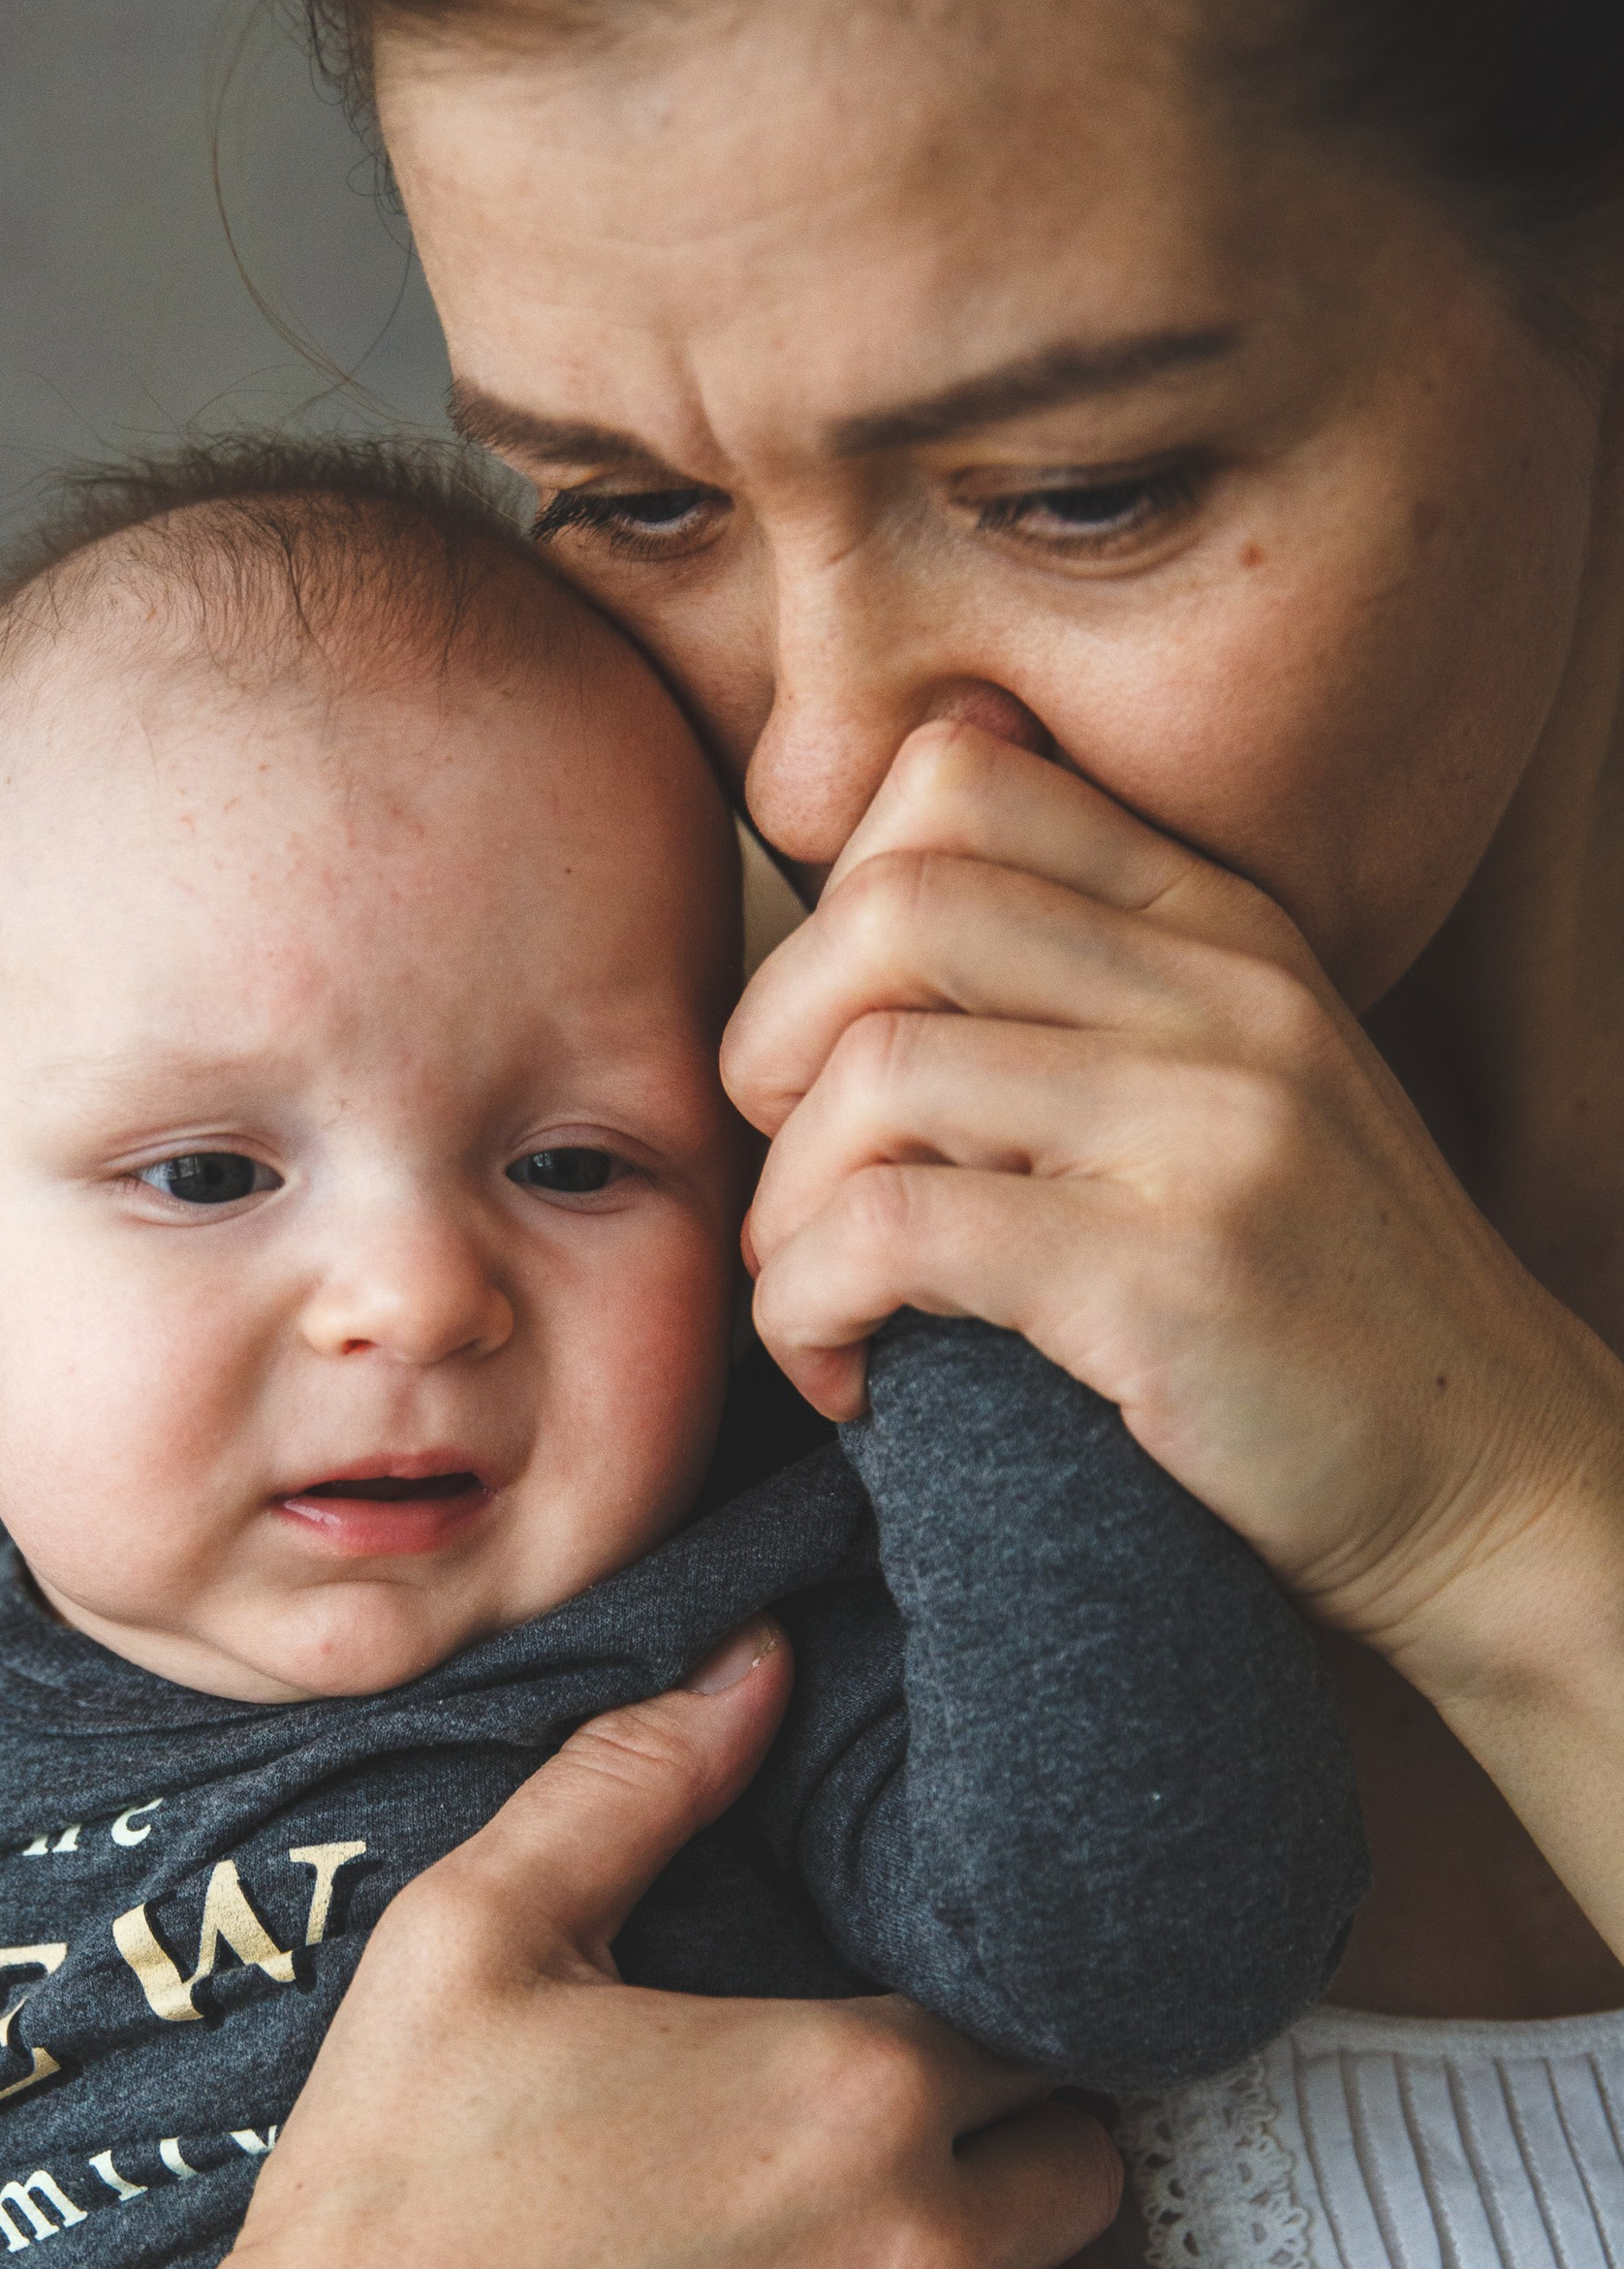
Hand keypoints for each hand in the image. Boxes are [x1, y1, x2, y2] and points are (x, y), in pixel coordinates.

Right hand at [91, 1617, 1174, 2268]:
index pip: (1029, 2035)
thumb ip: (627, 1784)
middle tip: (942, 2191)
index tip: (916, 2078)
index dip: (975, 2051)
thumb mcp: (462, 1949)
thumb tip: (756, 1657)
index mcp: (848, 2083)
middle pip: (1092, 2180)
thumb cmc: (379, 2218)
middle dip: (1029, 2172)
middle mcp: (924, 2252)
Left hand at [724, 720, 1623, 1712]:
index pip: (959, 781)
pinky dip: (809, 1310)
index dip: (832, 909)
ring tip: (815, 1304)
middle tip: (788, 1182)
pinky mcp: (1172, 1275)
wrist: (1497, 1488)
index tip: (821, 1057)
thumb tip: (844, 925)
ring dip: (785, 1208)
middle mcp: (1224, 993)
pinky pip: (894, 1233)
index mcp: (1223, 925)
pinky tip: (847, 1380)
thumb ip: (1078, 1002)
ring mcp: (1211, 1125)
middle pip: (891, 902)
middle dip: (770, 1046)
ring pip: (875, 1073)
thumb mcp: (1222, 1100)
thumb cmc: (1314, 1317)